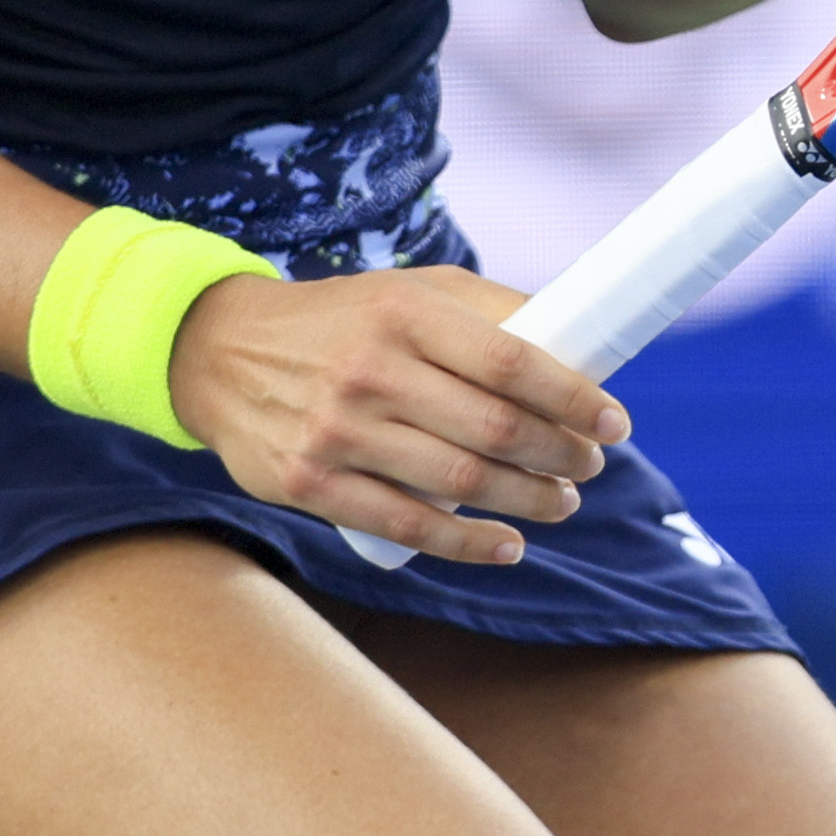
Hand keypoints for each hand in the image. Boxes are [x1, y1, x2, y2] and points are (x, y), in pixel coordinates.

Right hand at [166, 265, 631, 564]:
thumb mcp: (410, 291)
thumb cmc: (343, 321)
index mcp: (404, 312)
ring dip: (529, 502)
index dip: (575, 398)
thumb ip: (489, 311)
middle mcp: (370, 370)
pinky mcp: (309, 485)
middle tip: (589, 465)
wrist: (219, 351)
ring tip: (562, 502)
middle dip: (561, 456)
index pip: (512, 361)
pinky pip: (408, 527)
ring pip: (460, 483)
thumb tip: (579, 339)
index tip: (615, 422)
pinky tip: (508, 545)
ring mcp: (336, 432)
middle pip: (494, 429)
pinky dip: (470, 544)